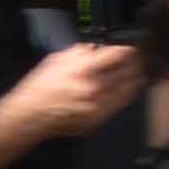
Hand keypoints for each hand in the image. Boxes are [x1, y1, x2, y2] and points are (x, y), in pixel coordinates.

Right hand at [0, 38, 143, 149]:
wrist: (31, 114)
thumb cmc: (40, 87)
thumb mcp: (56, 59)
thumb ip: (80, 52)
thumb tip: (97, 49)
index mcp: (83, 70)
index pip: (116, 55)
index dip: (127, 49)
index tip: (130, 48)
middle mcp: (94, 89)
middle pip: (127, 72)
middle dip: (134, 63)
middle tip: (136, 59)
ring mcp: (97, 106)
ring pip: (128, 90)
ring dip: (135, 79)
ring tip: (138, 73)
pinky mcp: (98, 119)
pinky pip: (120, 105)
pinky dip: (126, 95)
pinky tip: (128, 89)